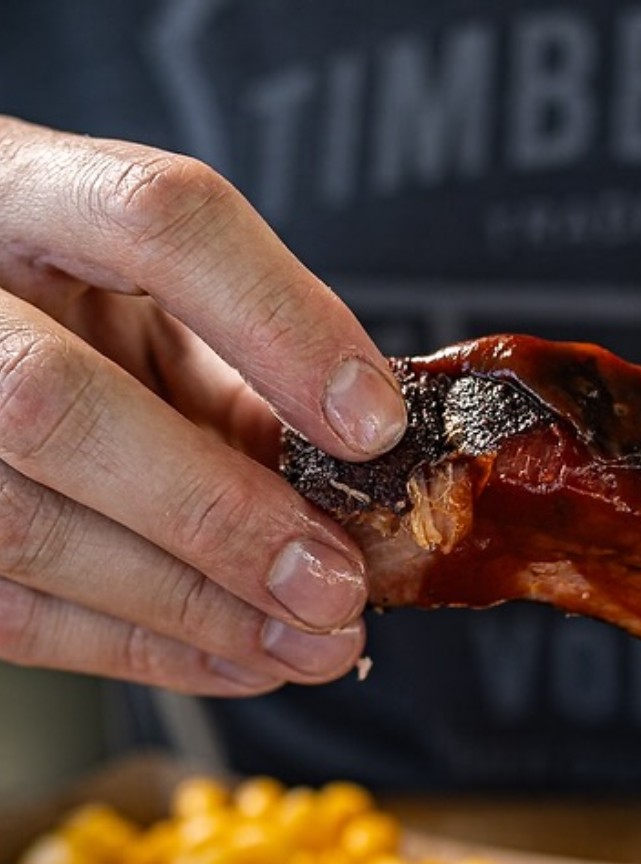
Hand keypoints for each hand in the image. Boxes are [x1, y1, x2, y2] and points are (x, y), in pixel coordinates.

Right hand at [0, 116, 406, 693]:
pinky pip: (14, 616)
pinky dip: (145, 651)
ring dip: (192, 609)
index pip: (153, 222)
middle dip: (218, 514)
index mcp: (21, 193)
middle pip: (57, 403)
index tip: (372, 425)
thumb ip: (245, 364)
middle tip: (332, 583)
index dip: (277, 325)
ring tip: (306, 644)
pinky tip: (239, 660)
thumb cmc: (65, 311)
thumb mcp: (154, 302)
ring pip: (26, 529)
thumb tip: (361, 470)